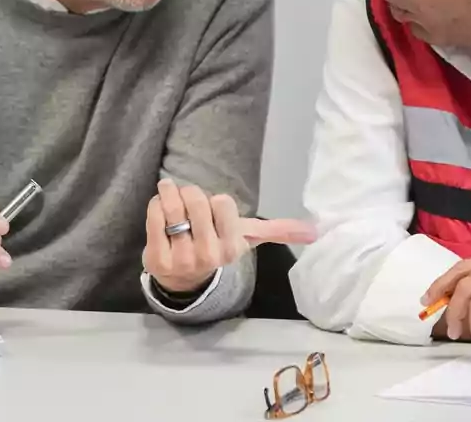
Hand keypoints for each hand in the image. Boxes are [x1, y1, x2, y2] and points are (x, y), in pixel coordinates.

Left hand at [143, 179, 315, 294]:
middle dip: (191, 193)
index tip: (215, 212)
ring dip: (171, 193)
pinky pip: (154, 215)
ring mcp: (181, 258)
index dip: (216, 202)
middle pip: (196, 200)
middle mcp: (209, 255)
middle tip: (190, 201)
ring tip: (171, 194)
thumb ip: (279, 230)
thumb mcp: (247, 238)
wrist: (182, 278)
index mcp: (232, 247)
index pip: (222, 203)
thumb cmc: (217, 247)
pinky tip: (161, 209)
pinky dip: (156, 204)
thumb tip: (316, 231)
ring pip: (173, 207)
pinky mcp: (156, 258)